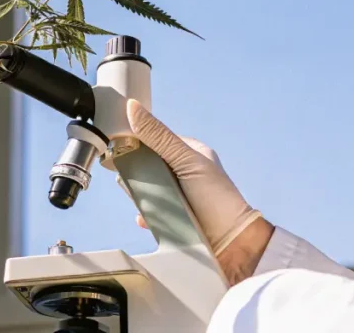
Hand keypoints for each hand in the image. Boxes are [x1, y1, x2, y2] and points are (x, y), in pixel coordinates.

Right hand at [123, 99, 274, 284]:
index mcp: (190, 153)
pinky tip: (144, 219)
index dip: (137, 142)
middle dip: (136, 172)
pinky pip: (152, 213)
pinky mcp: (176, 218)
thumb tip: (132, 108)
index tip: (118, 147)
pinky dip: (146, 215)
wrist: (234, 246)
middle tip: (127, 178)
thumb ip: (159, 137)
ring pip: (148, 189)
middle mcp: (185, 173)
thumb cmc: (217, 200)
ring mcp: (180, 196)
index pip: (156, 140)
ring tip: (137, 199)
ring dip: (140, 194)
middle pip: (149, 166)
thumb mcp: (186, 161)